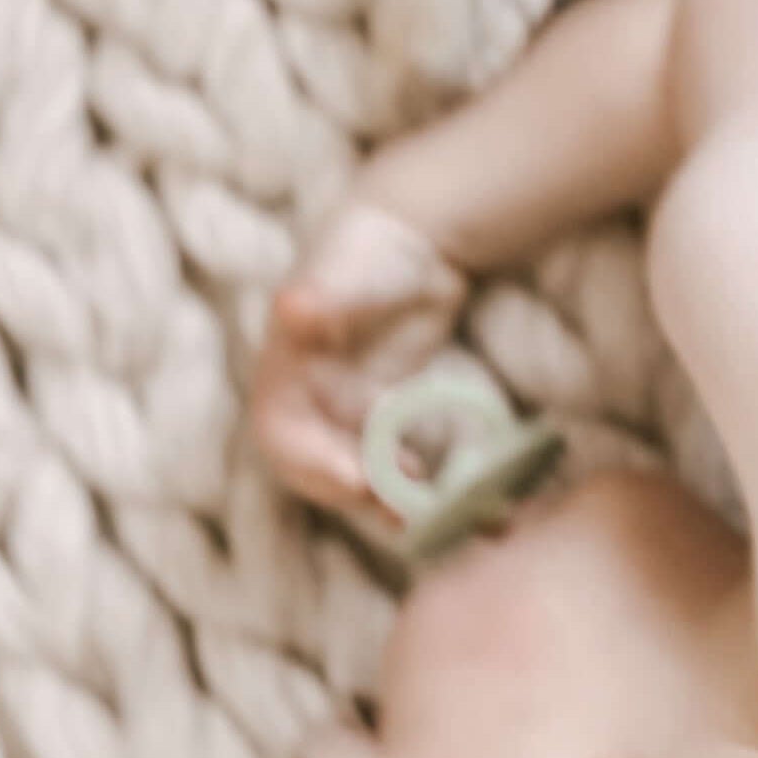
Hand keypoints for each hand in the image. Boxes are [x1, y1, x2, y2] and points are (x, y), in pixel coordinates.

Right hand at [245, 203, 468, 511]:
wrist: (410, 242)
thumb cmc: (369, 249)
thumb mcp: (347, 269)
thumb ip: (321, 292)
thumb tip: (292, 306)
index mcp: (285, 376)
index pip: (282, 438)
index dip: (312, 465)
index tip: (357, 481)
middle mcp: (312, 405)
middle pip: (324, 470)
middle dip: (362, 496)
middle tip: (409, 513)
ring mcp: (350, 416)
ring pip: (364, 476)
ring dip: (398, 504)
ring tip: (445, 515)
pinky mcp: (389, 420)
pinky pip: (400, 465)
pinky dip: (431, 489)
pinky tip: (475, 504)